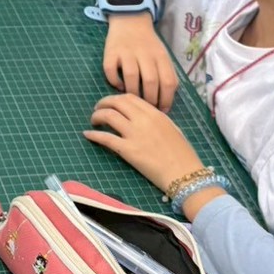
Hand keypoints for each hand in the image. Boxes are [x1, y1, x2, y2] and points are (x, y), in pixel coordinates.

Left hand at [84, 94, 203, 192]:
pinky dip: (93, 135)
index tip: (111, 103)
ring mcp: (134, 134)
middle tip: (97, 109)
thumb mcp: (172, 129)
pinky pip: (105, 138)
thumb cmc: (182, 154)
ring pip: (108, 115)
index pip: (129, 98)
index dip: (116, 99)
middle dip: (103, 103)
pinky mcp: (128, 150)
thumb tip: (139, 115)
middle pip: (116, 102)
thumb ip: (155, 119)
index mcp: (155, 113)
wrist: (186, 175)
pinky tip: (88, 134)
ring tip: (93, 121)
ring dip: (96, 116)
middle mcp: (143, 119)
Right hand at [103, 13, 179, 111]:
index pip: (168, 81)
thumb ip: (165, 74)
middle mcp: (145, 54)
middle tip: (148, 106)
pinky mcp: (111, 52)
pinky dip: (115, 81)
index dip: (167, 99)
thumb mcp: (162, 56)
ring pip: (131, 76)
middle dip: (150, 99)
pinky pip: (111, 70)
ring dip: (133, 92)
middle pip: (150, 81)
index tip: (162, 109)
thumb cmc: (148, 45)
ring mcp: (126, 52)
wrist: (130, 21)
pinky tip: (118, 86)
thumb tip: (165, 103)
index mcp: (160, 56)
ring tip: (134, 99)